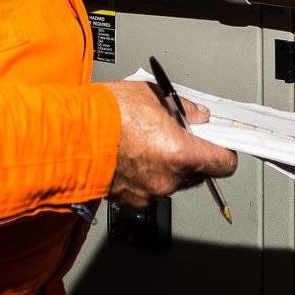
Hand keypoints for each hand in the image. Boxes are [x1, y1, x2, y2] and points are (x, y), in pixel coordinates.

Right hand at [103, 80, 236, 207]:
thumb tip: (199, 116)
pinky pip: (150, 188)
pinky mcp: (132, 199)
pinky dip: (147, 175)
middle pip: (199, 174)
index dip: (224, 153)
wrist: (70, 135)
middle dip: (192, 156)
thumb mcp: (154, 95)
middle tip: (178, 135)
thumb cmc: (108, 113)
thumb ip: (184, 108)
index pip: (223, 164)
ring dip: (168, 167)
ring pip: (173, 182)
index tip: (220, 144)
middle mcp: (170, 179)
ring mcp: (150, 192)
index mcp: (182, 153)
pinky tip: (133, 156)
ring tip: (148, 143)